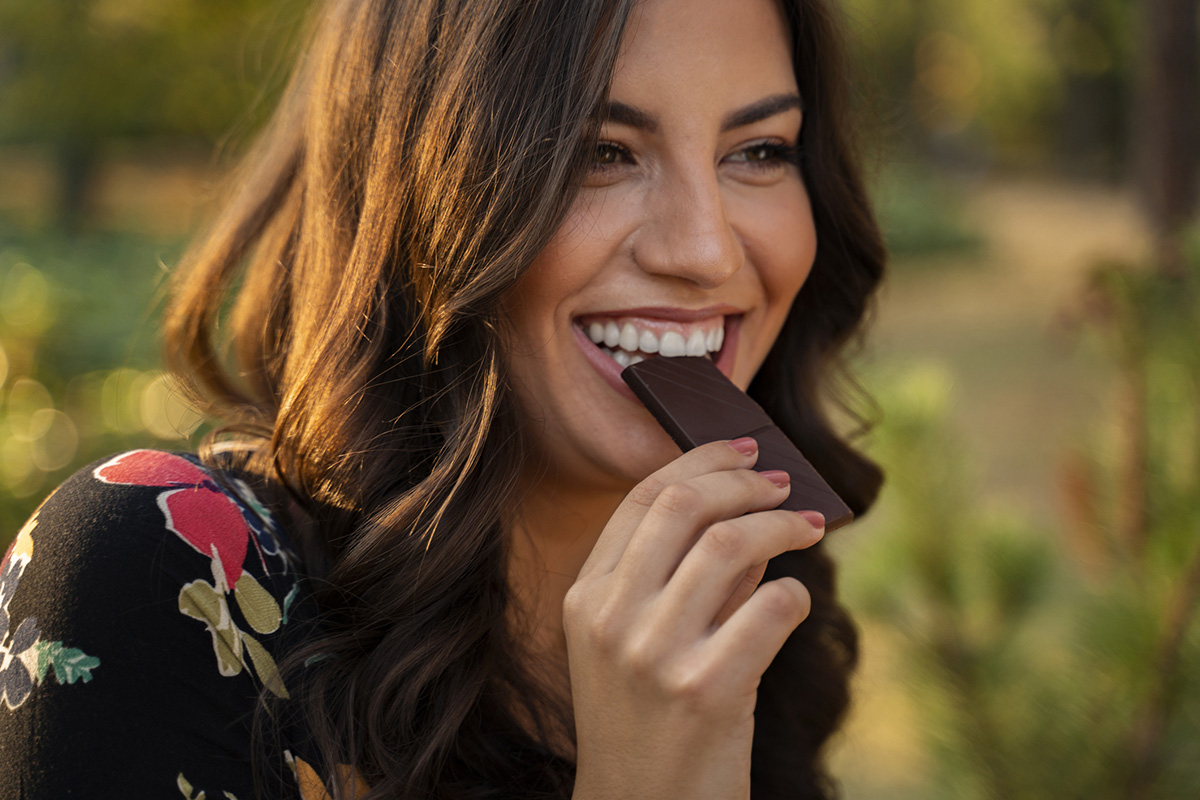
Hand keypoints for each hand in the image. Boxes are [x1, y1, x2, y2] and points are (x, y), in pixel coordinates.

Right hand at [563, 438, 824, 799]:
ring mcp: (656, 654)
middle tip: (782, 482)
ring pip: (730, 544)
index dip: (701, 461)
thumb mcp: (640, 643)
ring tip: (807, 526)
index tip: (745, 449)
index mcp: (587, 597)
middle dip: (743, 480)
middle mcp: (613, 618)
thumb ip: (685, 577)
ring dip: (780, 524)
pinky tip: (797, 602)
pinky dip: (796, 593)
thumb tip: (748, 514)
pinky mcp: (708, 689)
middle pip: (684, 506)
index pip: (643, 499)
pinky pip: (772, 607)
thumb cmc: (647, 721)